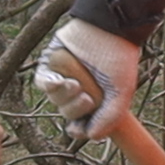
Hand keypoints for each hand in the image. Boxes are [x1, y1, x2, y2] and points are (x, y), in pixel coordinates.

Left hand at [42, 17, 144, 149]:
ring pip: (55, 99)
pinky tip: (63, 82)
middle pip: (67, 112)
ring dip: (65, 95)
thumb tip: (92, 137)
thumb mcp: (122, 92)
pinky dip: (51, 86)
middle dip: (76, 109)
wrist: (108, 28)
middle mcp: (78, 89)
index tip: (80, 130)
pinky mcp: (49, 65)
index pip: (82, 121)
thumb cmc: (119, 57)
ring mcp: (62, 76)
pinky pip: (43, 83)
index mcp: (95, 96)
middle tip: (88, 98)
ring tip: (76, 84)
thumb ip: (110, 117)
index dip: (79, 129)